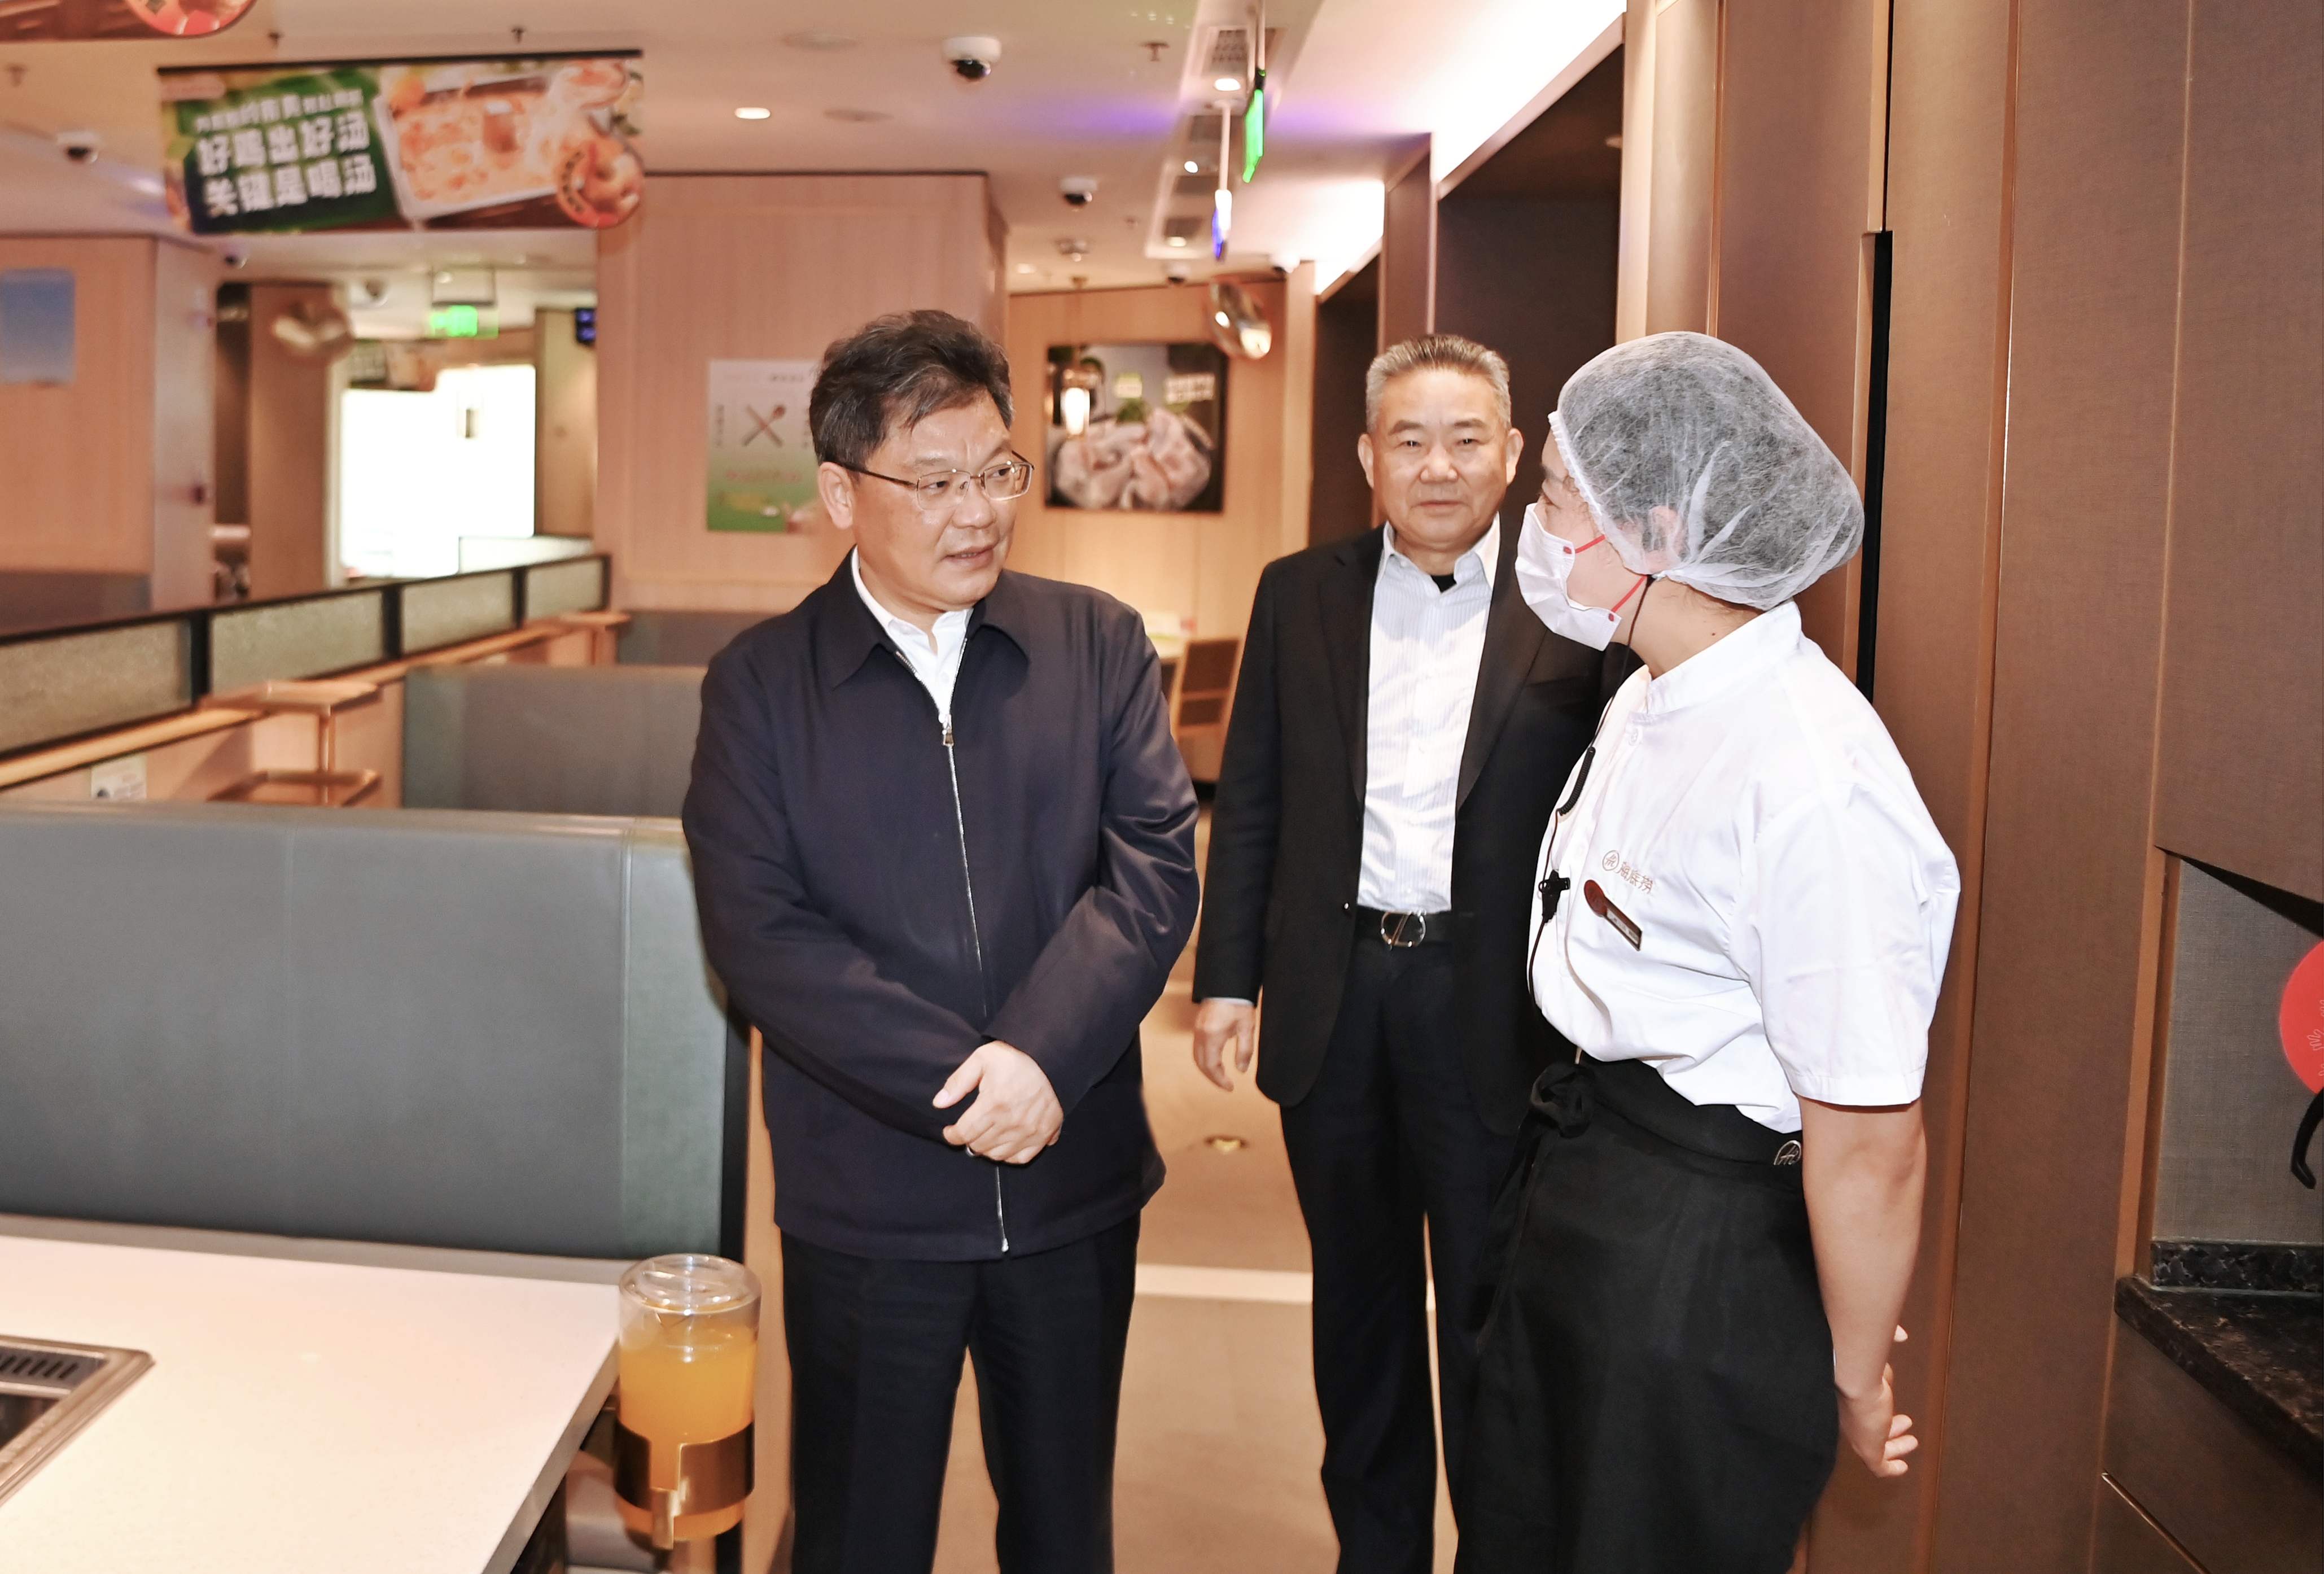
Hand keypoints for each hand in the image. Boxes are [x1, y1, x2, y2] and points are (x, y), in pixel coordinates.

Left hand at [934, 1042, 1061, 1164]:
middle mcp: (1012, 1122)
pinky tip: (1004, 1143)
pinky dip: (1009, 1155)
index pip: (964, 1133)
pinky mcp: (1044, 1135)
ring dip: (986, 1148)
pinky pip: (1020, 1158)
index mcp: (994, 1104)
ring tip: (985, 1136)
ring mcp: (1030, 1132)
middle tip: (969, 1130)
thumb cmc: (1016, 1058)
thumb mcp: (982, 1059)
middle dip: (969, 1139)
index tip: (950, 1131)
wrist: (1052, 1060)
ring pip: (997, 1155)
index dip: (952, 1135)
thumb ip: (959, 1082)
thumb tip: (939, 1103)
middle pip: (979, 1146)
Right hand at [1191, 999, 1256, 1091]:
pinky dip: (1204, 1058)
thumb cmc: (1239, 1003)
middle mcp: (1201, 1034)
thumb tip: (1241, 1070)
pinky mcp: (1198, 1025)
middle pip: (1201, 1063)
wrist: (1228, 983)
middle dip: (1212, 1077)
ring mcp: (1197, 1029)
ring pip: (1196, 1056)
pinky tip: (1215, 1060)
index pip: (1211, 1066)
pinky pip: (1197, 1047)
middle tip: (1225, 1085)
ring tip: (1220, 1076)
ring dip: (1207, 1068)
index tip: (1230, 1087)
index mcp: (1212, 1036)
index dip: (1220, 1080)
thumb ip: (1244, 1050)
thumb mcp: (1247, 1028)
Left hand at [1837, 1330, 1917, 1478]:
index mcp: (1848, 1395)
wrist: (1850, 1375)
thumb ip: (1886, 1339)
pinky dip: (1891, 1468)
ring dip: (1895, 1444)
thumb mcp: (1877, 1350)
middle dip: (1888, 1426)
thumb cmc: (1860, 1359)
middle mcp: (1851, 1416)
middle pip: (1870, 1425)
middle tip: (1904, 1423)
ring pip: (1877, 1447)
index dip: (1879, 1403)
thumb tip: (1901, 1334)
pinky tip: (1903, 1468)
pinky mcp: (1867, 1451)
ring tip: (1912, 1441)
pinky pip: (1879, 1466)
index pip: (1862, 1404)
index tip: (1889, 1399)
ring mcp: (1859, 1435)